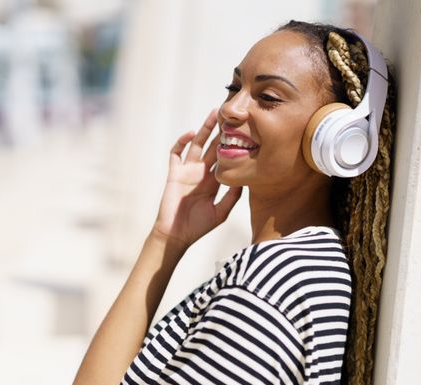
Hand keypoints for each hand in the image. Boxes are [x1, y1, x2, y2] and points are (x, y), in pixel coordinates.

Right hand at [151, 109, 242, 248]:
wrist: (176, 234)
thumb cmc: (198, 227)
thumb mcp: (221, 212)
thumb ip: (232, 197)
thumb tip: (245, 180)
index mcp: (213, 181)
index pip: (225, 158)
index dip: (234, 145)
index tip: (246, 132)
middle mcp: (201, 173)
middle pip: (213, 146)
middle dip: (222, 130)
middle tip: (232, 113)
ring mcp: (187, 171)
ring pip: (196, 144)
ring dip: (205, 129)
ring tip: (214, 113)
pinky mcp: (174, 173)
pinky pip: (176, 153)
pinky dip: (181, 141)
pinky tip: (191, 133)